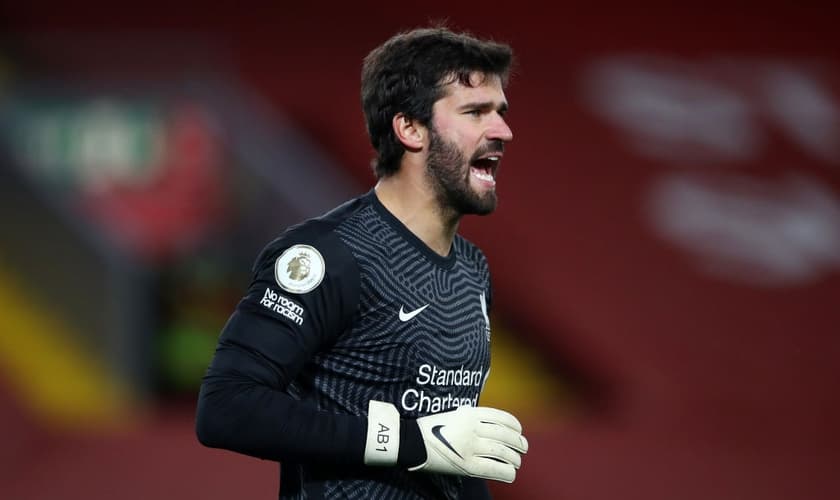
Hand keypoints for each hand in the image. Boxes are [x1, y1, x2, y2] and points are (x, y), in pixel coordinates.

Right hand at [364, 401, 528, 482]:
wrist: (411, 441)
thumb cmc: (431, 428)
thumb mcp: (453, 414)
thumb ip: (471, 418)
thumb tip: (491, 425)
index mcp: (470, 413)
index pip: (502, 418)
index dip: (515, 426)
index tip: (519, 431)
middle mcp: (473, 428)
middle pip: (505, 435)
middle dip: (518, 443)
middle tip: (523, 448)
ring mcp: (470, 446)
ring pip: (503, 452)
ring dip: (514, 458)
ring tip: (517, 462)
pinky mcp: (466, 465)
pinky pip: (494, 469)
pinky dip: (506, 472)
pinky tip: (510, 473)